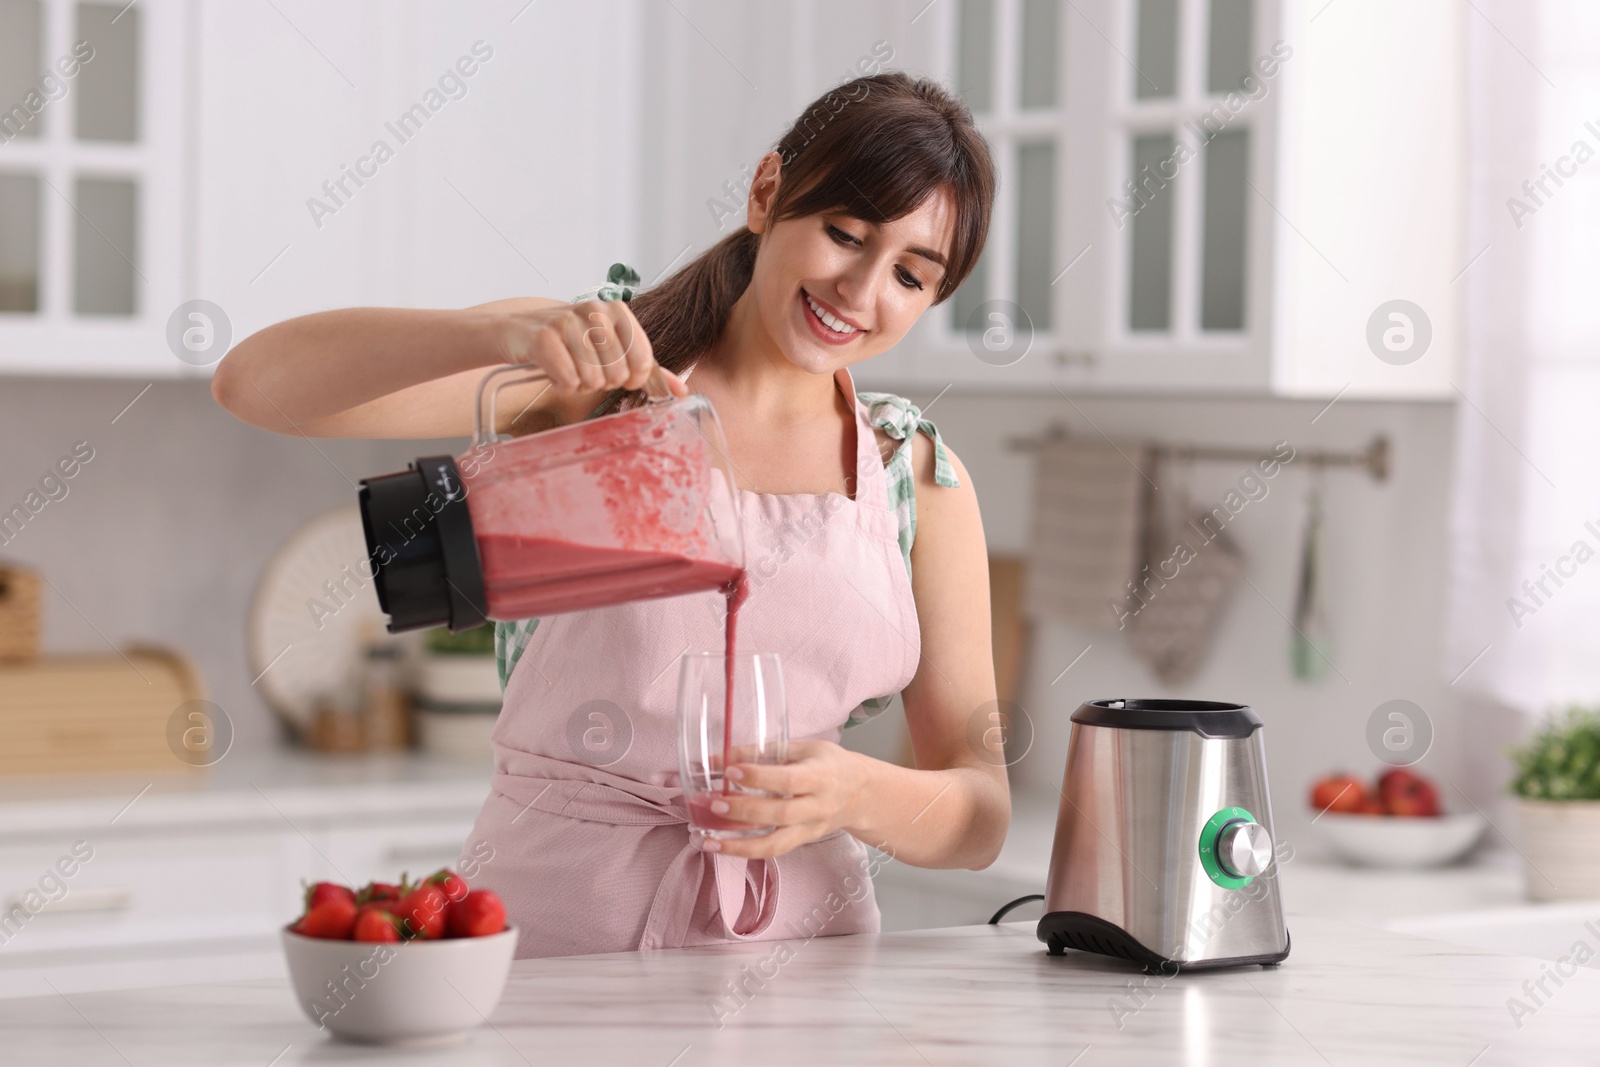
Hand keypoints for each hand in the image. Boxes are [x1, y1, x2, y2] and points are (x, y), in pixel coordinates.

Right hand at [491, 298, 687, 397]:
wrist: (517, 330)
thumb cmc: (569, 341)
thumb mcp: (610, 347)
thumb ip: (646, 367)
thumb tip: (683, 390)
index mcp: (616, 310)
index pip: (642, 359)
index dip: (632, 378)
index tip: (618, 375)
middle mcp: (593, 310)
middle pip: (617, 374)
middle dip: (601, 381)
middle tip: (584, 368)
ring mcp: (567, 322)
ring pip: (592, 379)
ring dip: (579, 384)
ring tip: (568, 368)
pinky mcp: (543, 337)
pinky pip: (567, 381)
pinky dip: (561, 385)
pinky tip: (554, 372)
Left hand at [697, 741, 867, 858]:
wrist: (862, 793)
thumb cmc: (830, 765)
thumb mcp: (804, 748)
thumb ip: (766, 751)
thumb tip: (723, 756)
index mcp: (820, 776)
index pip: (789, 779)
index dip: (759, 777)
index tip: (731, 771)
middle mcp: (817, 806)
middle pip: (781, 814)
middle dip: (745, 811)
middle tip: (715, 804)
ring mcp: (810, 828)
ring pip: (777, 844)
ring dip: (740, 846)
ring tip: (710, 841)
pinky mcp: (802, 841)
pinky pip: (774, 851)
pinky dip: (746, 851)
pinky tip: (722, 847)